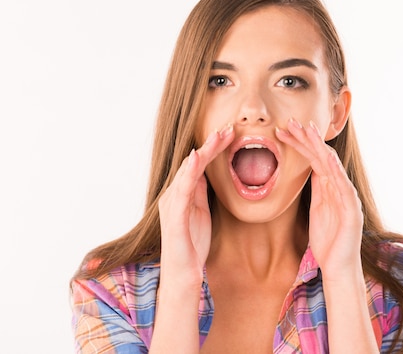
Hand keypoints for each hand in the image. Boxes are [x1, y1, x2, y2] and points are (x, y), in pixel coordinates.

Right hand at [158, 124, 233, 285]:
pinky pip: (182, 190)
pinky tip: (197, 158)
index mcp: (182, 194)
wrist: (182, 274)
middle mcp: (173, 194)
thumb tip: (208, 174)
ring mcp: (171, 204)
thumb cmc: (192, 245)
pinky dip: (189, 172)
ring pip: (188, 171)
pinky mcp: (175, 216)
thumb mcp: (201, 213)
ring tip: (217, 136)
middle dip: (211, 144)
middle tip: (229, 127)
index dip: (214, 148)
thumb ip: (202, 194)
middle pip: (193, 162)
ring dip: (203, 152)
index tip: (231, 133)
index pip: (199, 165)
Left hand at [276, 119, 362, 278]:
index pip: (313, 159)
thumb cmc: (328, 242)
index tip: (283, 131)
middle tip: (290, 121)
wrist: (340, 268)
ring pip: (333, 166)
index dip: (299, 144)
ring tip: (308, 130)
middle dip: (307, 138)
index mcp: (329, 188)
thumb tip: (310, 171)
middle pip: (322, 157)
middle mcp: (340, 188)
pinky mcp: (352, 211)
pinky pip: (343, 187)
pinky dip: (336, 172)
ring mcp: (348, 198)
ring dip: (319, 147)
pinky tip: (327, 159)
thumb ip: (317, 191)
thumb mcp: (317, 211)